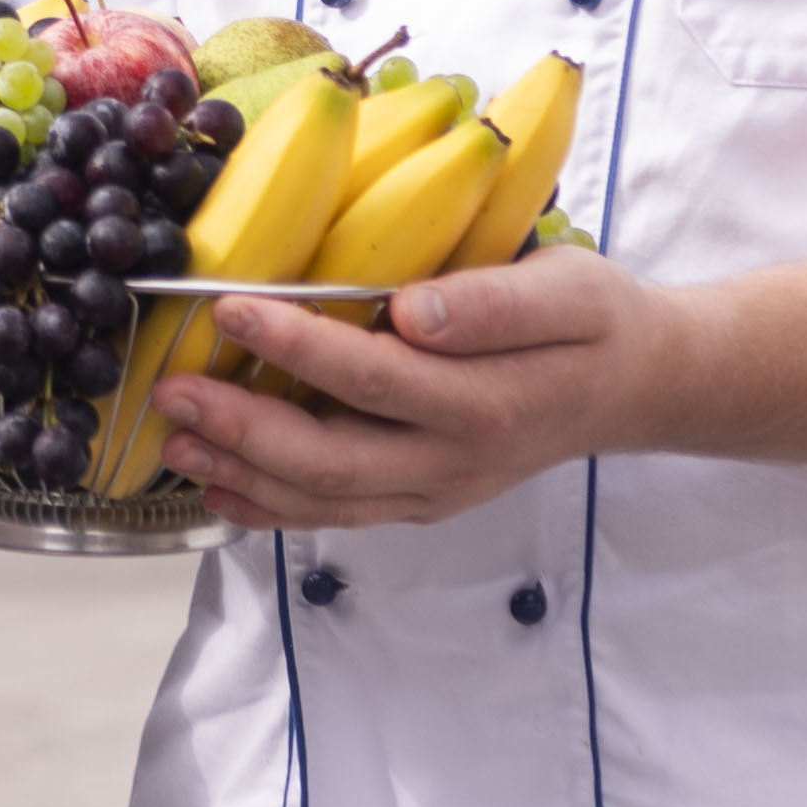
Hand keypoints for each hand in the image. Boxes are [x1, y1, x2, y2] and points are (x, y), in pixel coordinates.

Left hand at [152, 249, 668, 530]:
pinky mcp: (421, 500)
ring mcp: (436, 491)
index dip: (294, 344)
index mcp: (486, 404)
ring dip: (241, 474)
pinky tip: (219, 489)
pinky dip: (271, 508)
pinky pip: (337, 515)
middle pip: (330, 459)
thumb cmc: (594, 323)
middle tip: (170, 392)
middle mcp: (454, 462)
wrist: (636, 387)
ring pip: (324, 499)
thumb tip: (413, 312)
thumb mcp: (569, 291)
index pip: (372, 377)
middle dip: (241, 428)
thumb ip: (495, 303)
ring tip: (172, 442)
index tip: (228, 306)